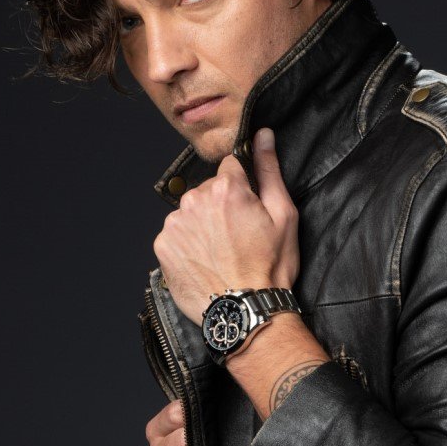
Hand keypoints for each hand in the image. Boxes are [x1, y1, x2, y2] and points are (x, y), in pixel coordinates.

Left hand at [153, 127, 298, 324]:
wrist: (245, 310)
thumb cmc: (270, 265)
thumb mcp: (283, 214)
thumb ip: (269, 169)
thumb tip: (263, 134)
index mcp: (226, 188)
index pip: (231, 168)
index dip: (243, 188)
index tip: (249, 210)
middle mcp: (195, 200)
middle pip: (208, 190)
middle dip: (221, 206)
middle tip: (239, 236)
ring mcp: (175, 224)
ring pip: (192, 212)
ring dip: (203, 224)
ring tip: (222, 252)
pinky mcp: (163, 246)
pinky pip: (177, 234)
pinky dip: (189, 243)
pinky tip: (206, 261)